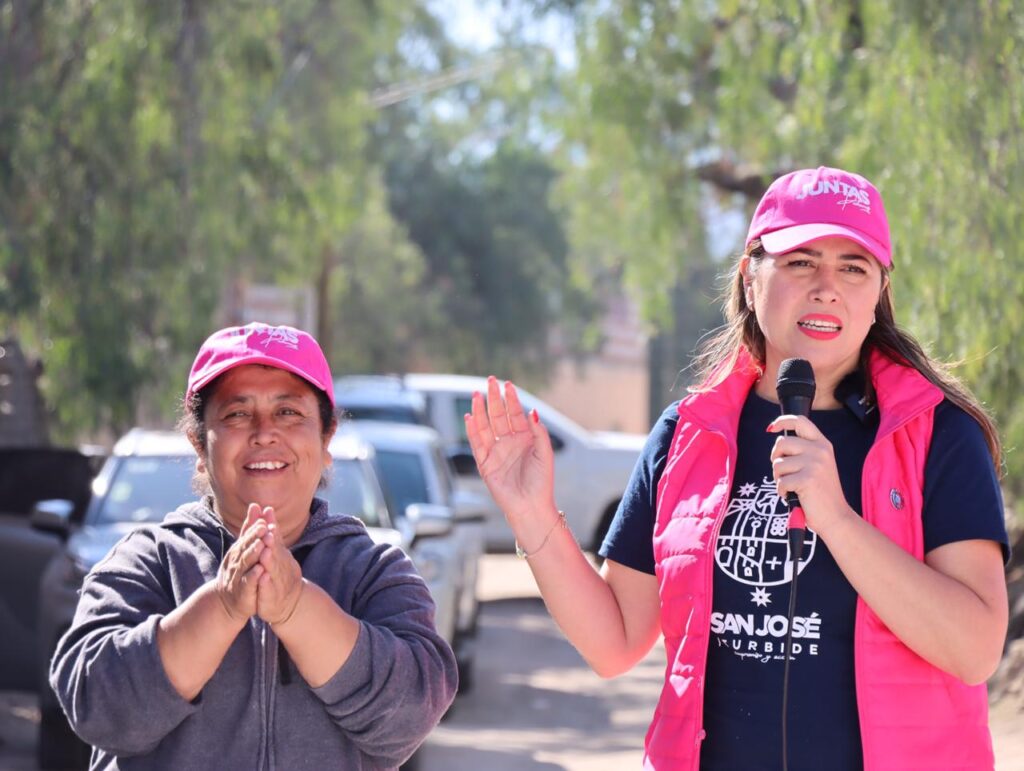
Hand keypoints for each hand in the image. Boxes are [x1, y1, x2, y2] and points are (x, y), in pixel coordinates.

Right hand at [215, 504, 266, 622]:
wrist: (226, 603)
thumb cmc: (238, 572)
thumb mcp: (243, 549)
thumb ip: (249, 529)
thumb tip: (255, 505)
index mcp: (237, 551)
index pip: (246, 538)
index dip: (254, 529)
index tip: (264, 519)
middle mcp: (235, 562)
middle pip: (245, 548)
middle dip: (254, 538)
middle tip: (264, 527)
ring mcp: (237, 577)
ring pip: (245, 564)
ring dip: (253, 554)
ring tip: (262, 545)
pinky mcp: (242, 592)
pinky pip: (248, 583)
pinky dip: (254, 577)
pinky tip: (261, 571)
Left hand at [251, 505, 303, 626]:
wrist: (290, 603)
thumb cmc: (280, 573)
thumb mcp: (276, 551)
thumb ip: (271, 531)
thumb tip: (266, 507)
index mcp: (281, 555)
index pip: (276, 539)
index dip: (272, 529)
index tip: (267, 517)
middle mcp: (283, 566)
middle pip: (277, 553)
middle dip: (273, 543)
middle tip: (267, 533)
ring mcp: (279, 582)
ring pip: (275, 571)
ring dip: (270, 562)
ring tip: (265, 554)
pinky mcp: (273, 597)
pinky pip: (270, 590)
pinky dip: (267, 584)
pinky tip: (263, 579)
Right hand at [464, 376, 555, 522]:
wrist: (530, 505)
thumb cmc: (541, 481)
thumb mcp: (545, 453)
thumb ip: (539, 432)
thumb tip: (531, 411)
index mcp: (525, 438)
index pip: (515, 414)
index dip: (511, 399)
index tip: (508, 384)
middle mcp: (509, 442)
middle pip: (499, 416)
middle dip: (494, 398)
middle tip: (490, 381)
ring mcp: (496, 452)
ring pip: (485, 426)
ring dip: (481, 411)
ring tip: (476, 395)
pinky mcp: (486, 464)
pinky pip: (477, 443)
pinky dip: (472, 430)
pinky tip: (469, 417)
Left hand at [767, 415, 852, 533]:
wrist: (835, 516)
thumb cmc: (820, 492)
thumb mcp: (816, 464)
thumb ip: (802, 450)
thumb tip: (778, 438)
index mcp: (823, 444)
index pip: (800, 421)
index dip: (782, 421)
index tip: (772, 428)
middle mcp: (820, 451)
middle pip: (781, 443)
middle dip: (776, 459)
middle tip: (785, 472)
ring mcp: (815, 464)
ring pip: (778, 464)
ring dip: (779, 478)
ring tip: (794, 486)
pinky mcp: (807, 479)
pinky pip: (780, 481)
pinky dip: (782, 491)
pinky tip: (794, 495)